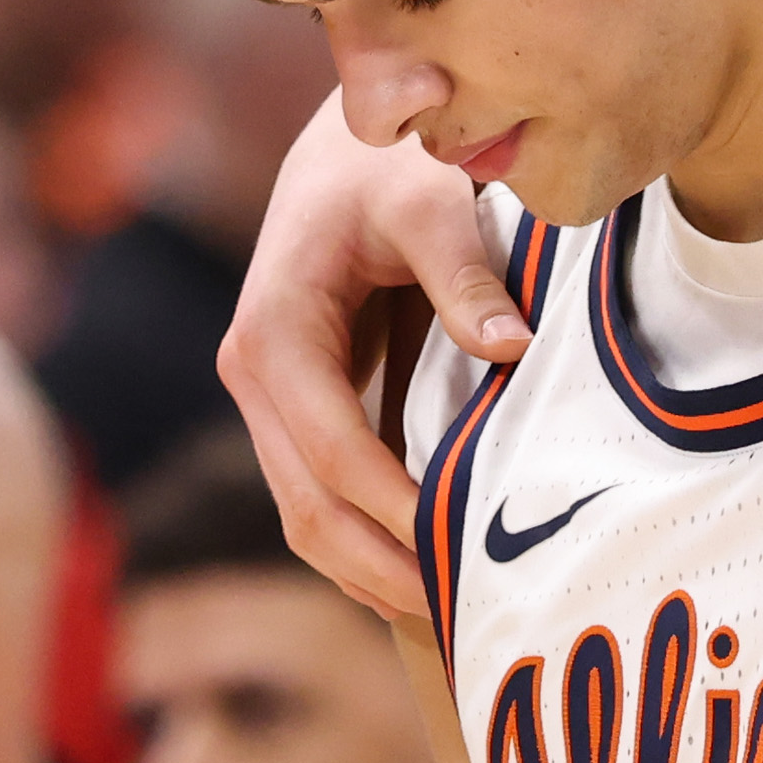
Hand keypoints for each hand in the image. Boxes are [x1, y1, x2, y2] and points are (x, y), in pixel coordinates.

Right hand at [219, 96, 530, 621]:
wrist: (342, 148)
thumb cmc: (386, 165)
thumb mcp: (428, 198)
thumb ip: (466, 273)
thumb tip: (511, 348)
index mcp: (275, 329)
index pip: (331, 448)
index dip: (392, 509)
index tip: (457, 551)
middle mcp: (250, 372)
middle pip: (305, 504)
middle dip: (381, 566)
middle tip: (463, 612)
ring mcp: (264, 398)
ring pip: (303, 514)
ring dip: (370, 571)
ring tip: (450, 615)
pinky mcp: (291, 411)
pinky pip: (317, 496)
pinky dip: (364, 544)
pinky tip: (424, 576)